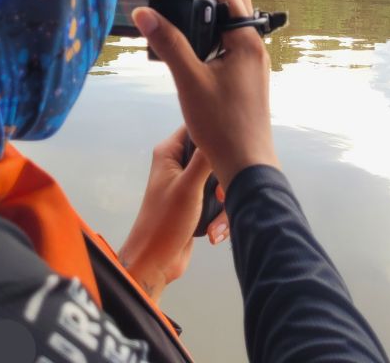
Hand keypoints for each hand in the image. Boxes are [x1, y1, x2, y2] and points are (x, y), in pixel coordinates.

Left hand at [118, 125, 229, 303]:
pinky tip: (212, 231)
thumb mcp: (189, 186)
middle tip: (219, 195)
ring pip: (221, 180)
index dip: (217, 134)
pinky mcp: (197, 202)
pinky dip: (220, 216)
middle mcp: (178, 164)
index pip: (198, 127)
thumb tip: (223, 130)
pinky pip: (220, 200)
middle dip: (224, 177)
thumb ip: (206, 158)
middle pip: (215, 155)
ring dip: (223, 204)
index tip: (233, 148)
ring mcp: (188, 183)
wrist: (156, 262)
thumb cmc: (164, 223)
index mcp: (169, 152)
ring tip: (215, 220)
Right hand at [131, 0, 279, 192]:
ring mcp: (255, 60)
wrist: (247, 163)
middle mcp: (256, 46)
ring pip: (242, 15)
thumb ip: (168, 44)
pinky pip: (239, 32)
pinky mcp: (250, 73)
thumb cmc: (221, 126)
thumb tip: (144, 13)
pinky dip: (225, 17)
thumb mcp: (189, 81)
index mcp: (247, 42)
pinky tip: (211, 26)